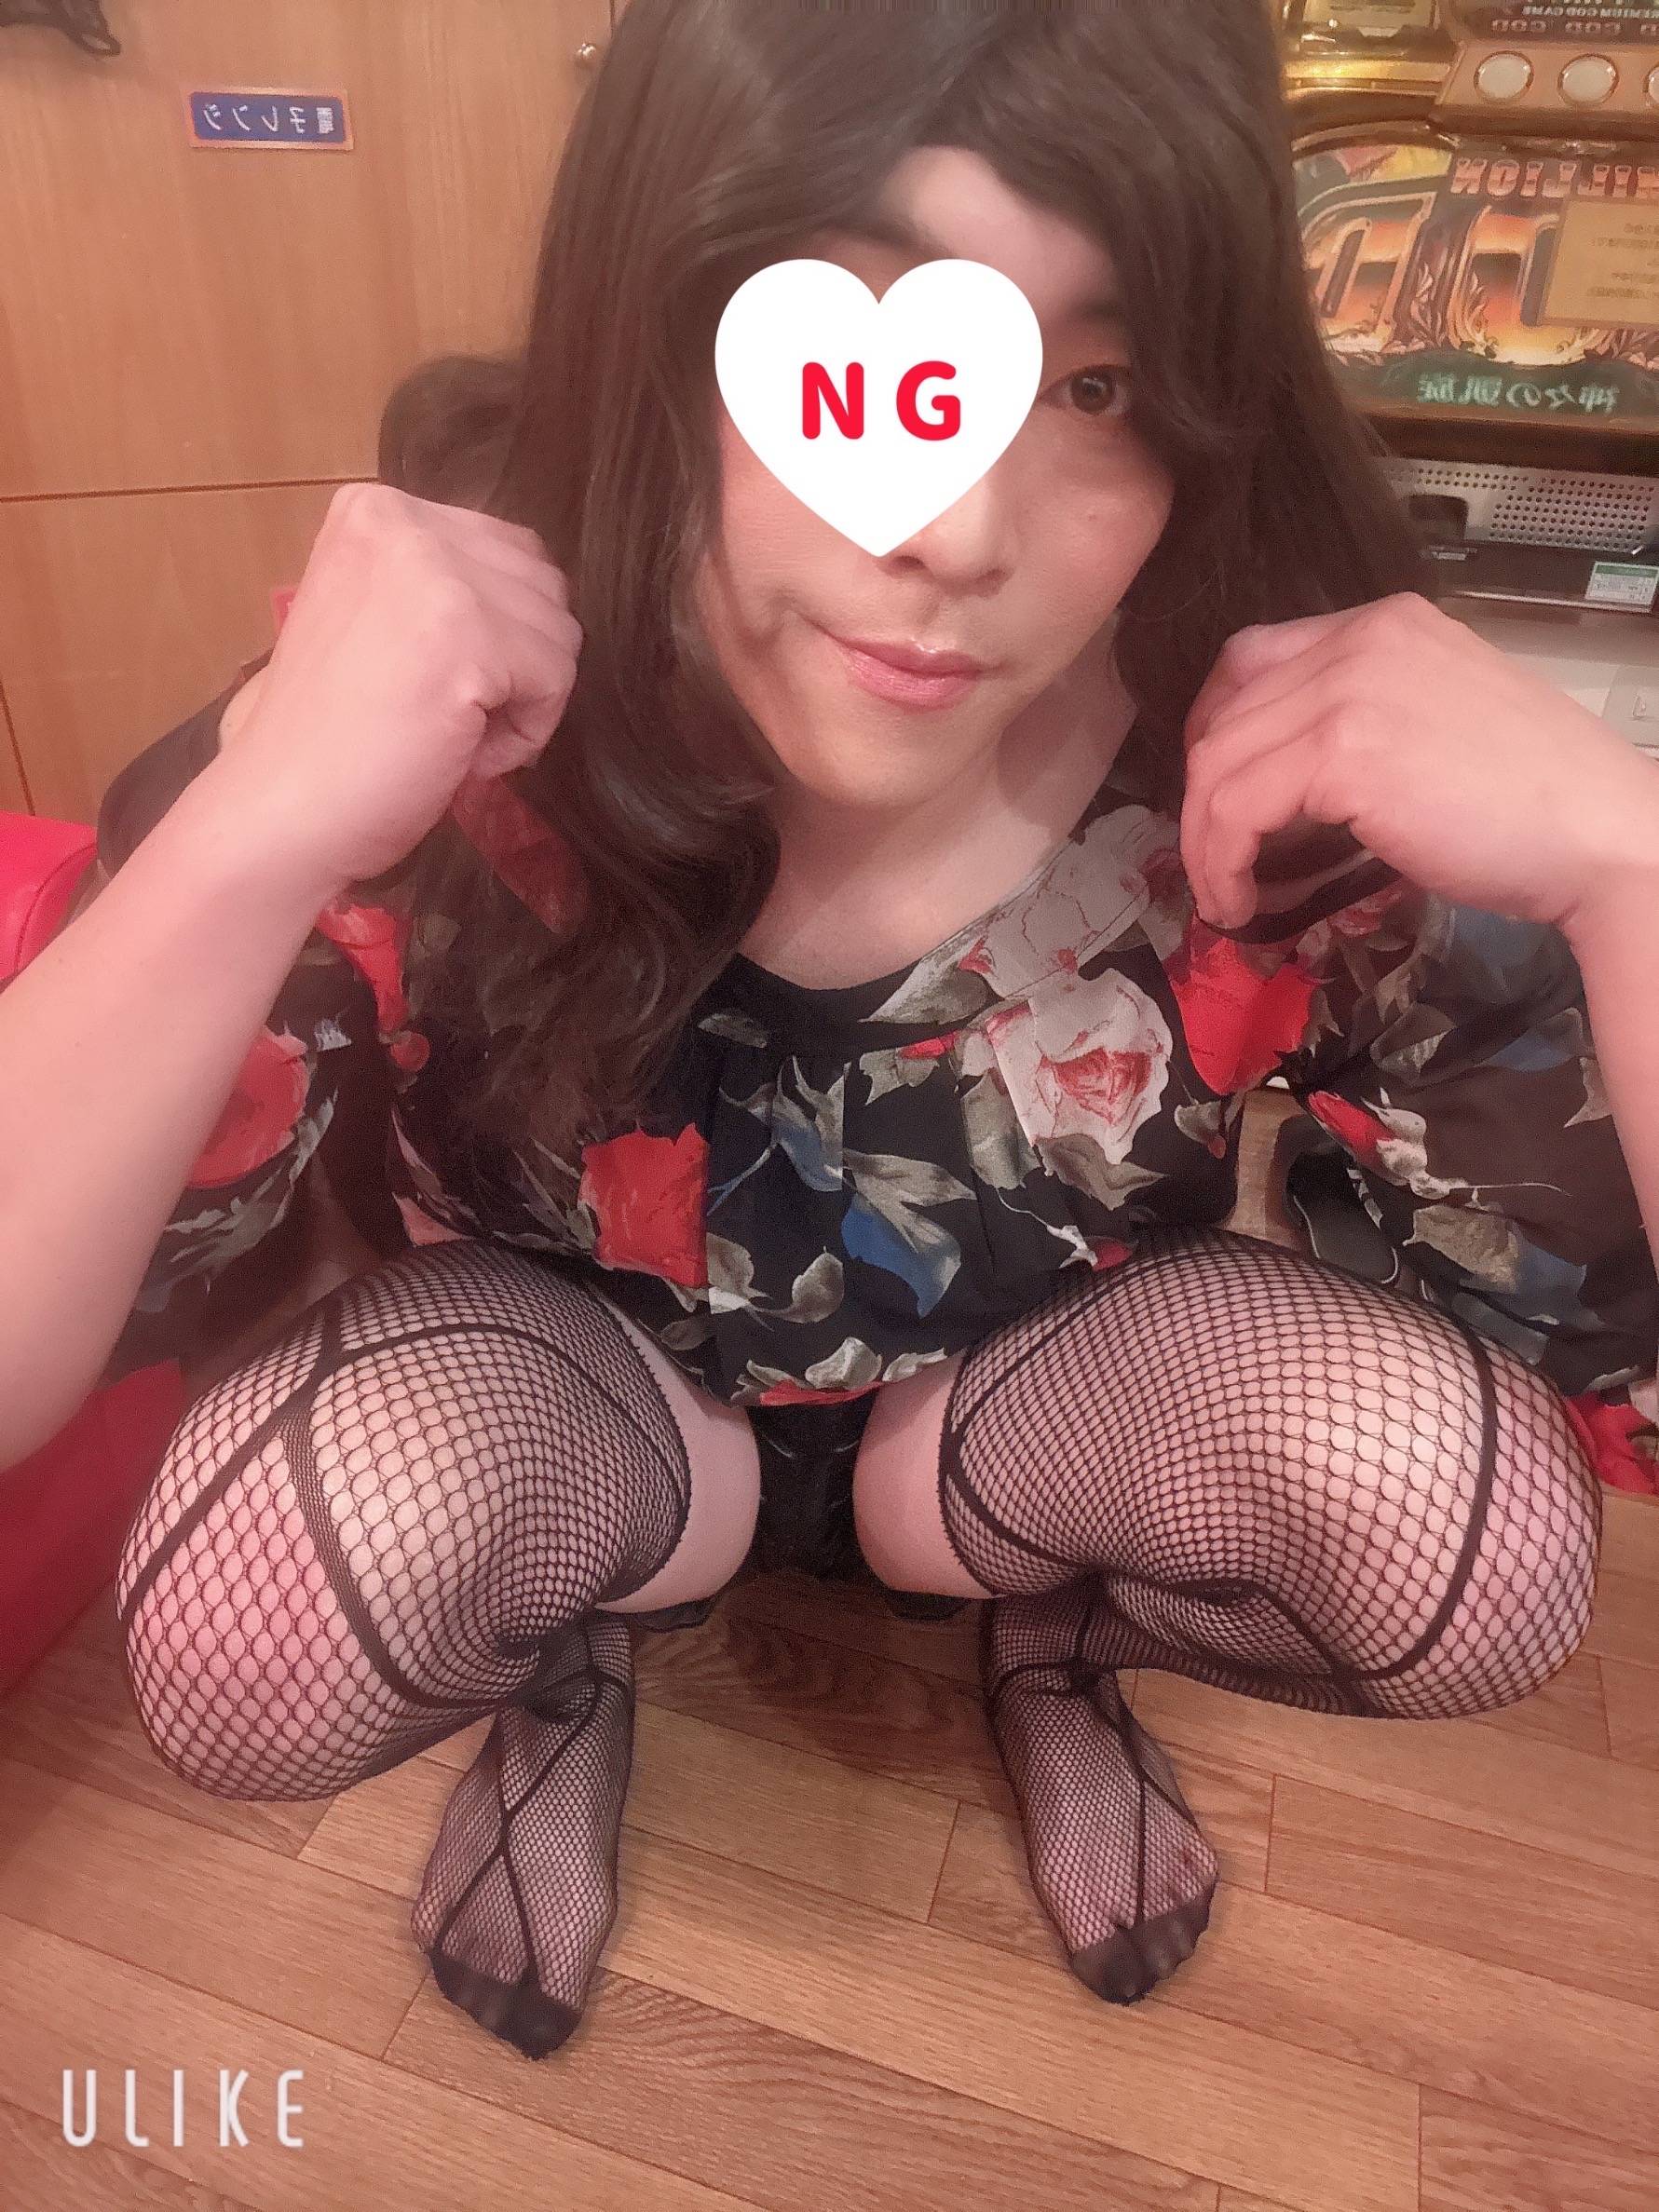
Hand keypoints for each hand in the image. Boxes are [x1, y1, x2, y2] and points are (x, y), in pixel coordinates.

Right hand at [212, 482, 581, 892]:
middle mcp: (405, 522)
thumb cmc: (330, 732)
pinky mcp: (468, 638)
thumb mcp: (375, 612)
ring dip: (521, 699)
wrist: (281, 805)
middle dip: (518, 661)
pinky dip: (525, 734)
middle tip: (447, 713)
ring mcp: (436, 574)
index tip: (440, 681)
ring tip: (449, 731)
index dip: (498, 630)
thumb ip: (441, 581)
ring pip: (558, 633)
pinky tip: (461, 752)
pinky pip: (557, 680)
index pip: (508, 550)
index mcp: (376, 508)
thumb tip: (537, 594)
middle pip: (542, 586)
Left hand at [1179, 592, 1658, 939]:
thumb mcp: (1434, 725)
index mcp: (1386, 623)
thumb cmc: (1532, 803)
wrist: (1600, 836)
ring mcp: (1350, 689)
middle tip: (1212, 860)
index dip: (1215, 732)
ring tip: (1225, 895)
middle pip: (1225, 710)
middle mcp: (1361, 639)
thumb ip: (1362, 719)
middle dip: (1201, 795)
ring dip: (1206, 841)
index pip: (1252, 658)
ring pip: (1218, 764)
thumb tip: (1281, 774)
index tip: (1216, 796)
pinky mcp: (1343, 752)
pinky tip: (1241, 900)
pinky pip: (1237, 808)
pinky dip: (1223, 861)